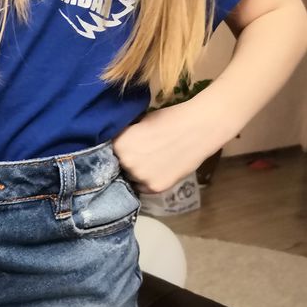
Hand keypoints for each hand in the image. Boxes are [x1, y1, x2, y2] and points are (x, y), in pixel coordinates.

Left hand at [112, 100, 229, 193]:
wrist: (198, 129)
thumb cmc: (169, 119)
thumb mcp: (139, 123)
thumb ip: (126, 137)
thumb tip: (117, 144)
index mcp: (118, 145)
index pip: (108, 153)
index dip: (118, 151)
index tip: (126, 149)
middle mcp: (126, 163)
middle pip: (119, 167)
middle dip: (127, 162)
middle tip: (142, 156)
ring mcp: (140, 177)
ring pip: (131, 179)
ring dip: (138, 174)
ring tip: (153, 163)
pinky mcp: (155, 188)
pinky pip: (144, 187)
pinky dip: (149, 181)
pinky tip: (160, 170)